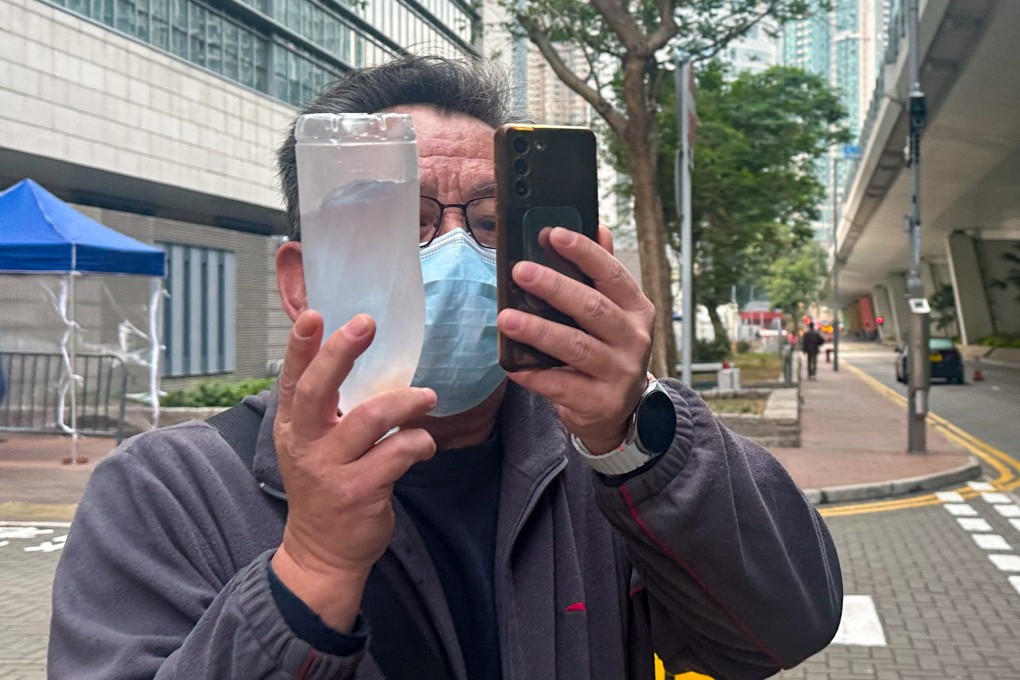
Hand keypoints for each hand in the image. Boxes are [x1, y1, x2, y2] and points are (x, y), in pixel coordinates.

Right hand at [270, 310, 436, 631]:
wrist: (322, 552)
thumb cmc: (326, 486)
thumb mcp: (313, 445)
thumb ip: (329, 408)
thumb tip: (360, 358)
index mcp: (293, 426)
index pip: (292, 379)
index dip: (300, 346)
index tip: (314, 313)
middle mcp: (305, 443)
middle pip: (320, 389)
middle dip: (342, 352)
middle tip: (367, 324)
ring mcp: (329, 469)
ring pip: (371, 417)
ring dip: (407, 401)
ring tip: (427, 397)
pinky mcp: (358, 492)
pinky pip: (398, 452)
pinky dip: (420, 442)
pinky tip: (425, 444)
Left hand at [496, 226, 654, 453]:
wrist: (619, 411)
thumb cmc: (607, 351)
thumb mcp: (614, 314)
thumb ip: (603, 275)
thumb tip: (598, 229)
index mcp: (636, 310)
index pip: (612, 274)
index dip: (584, 253)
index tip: (553, 234)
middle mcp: (634, 339)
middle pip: (592, 308)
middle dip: (554, 287)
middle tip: (520, 271)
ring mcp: (620, 373)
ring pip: (575, 347)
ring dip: (538, 330)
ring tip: (506, 318)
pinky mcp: (601, 403)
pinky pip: (562, 386)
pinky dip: (535, 375)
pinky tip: (512, 365)